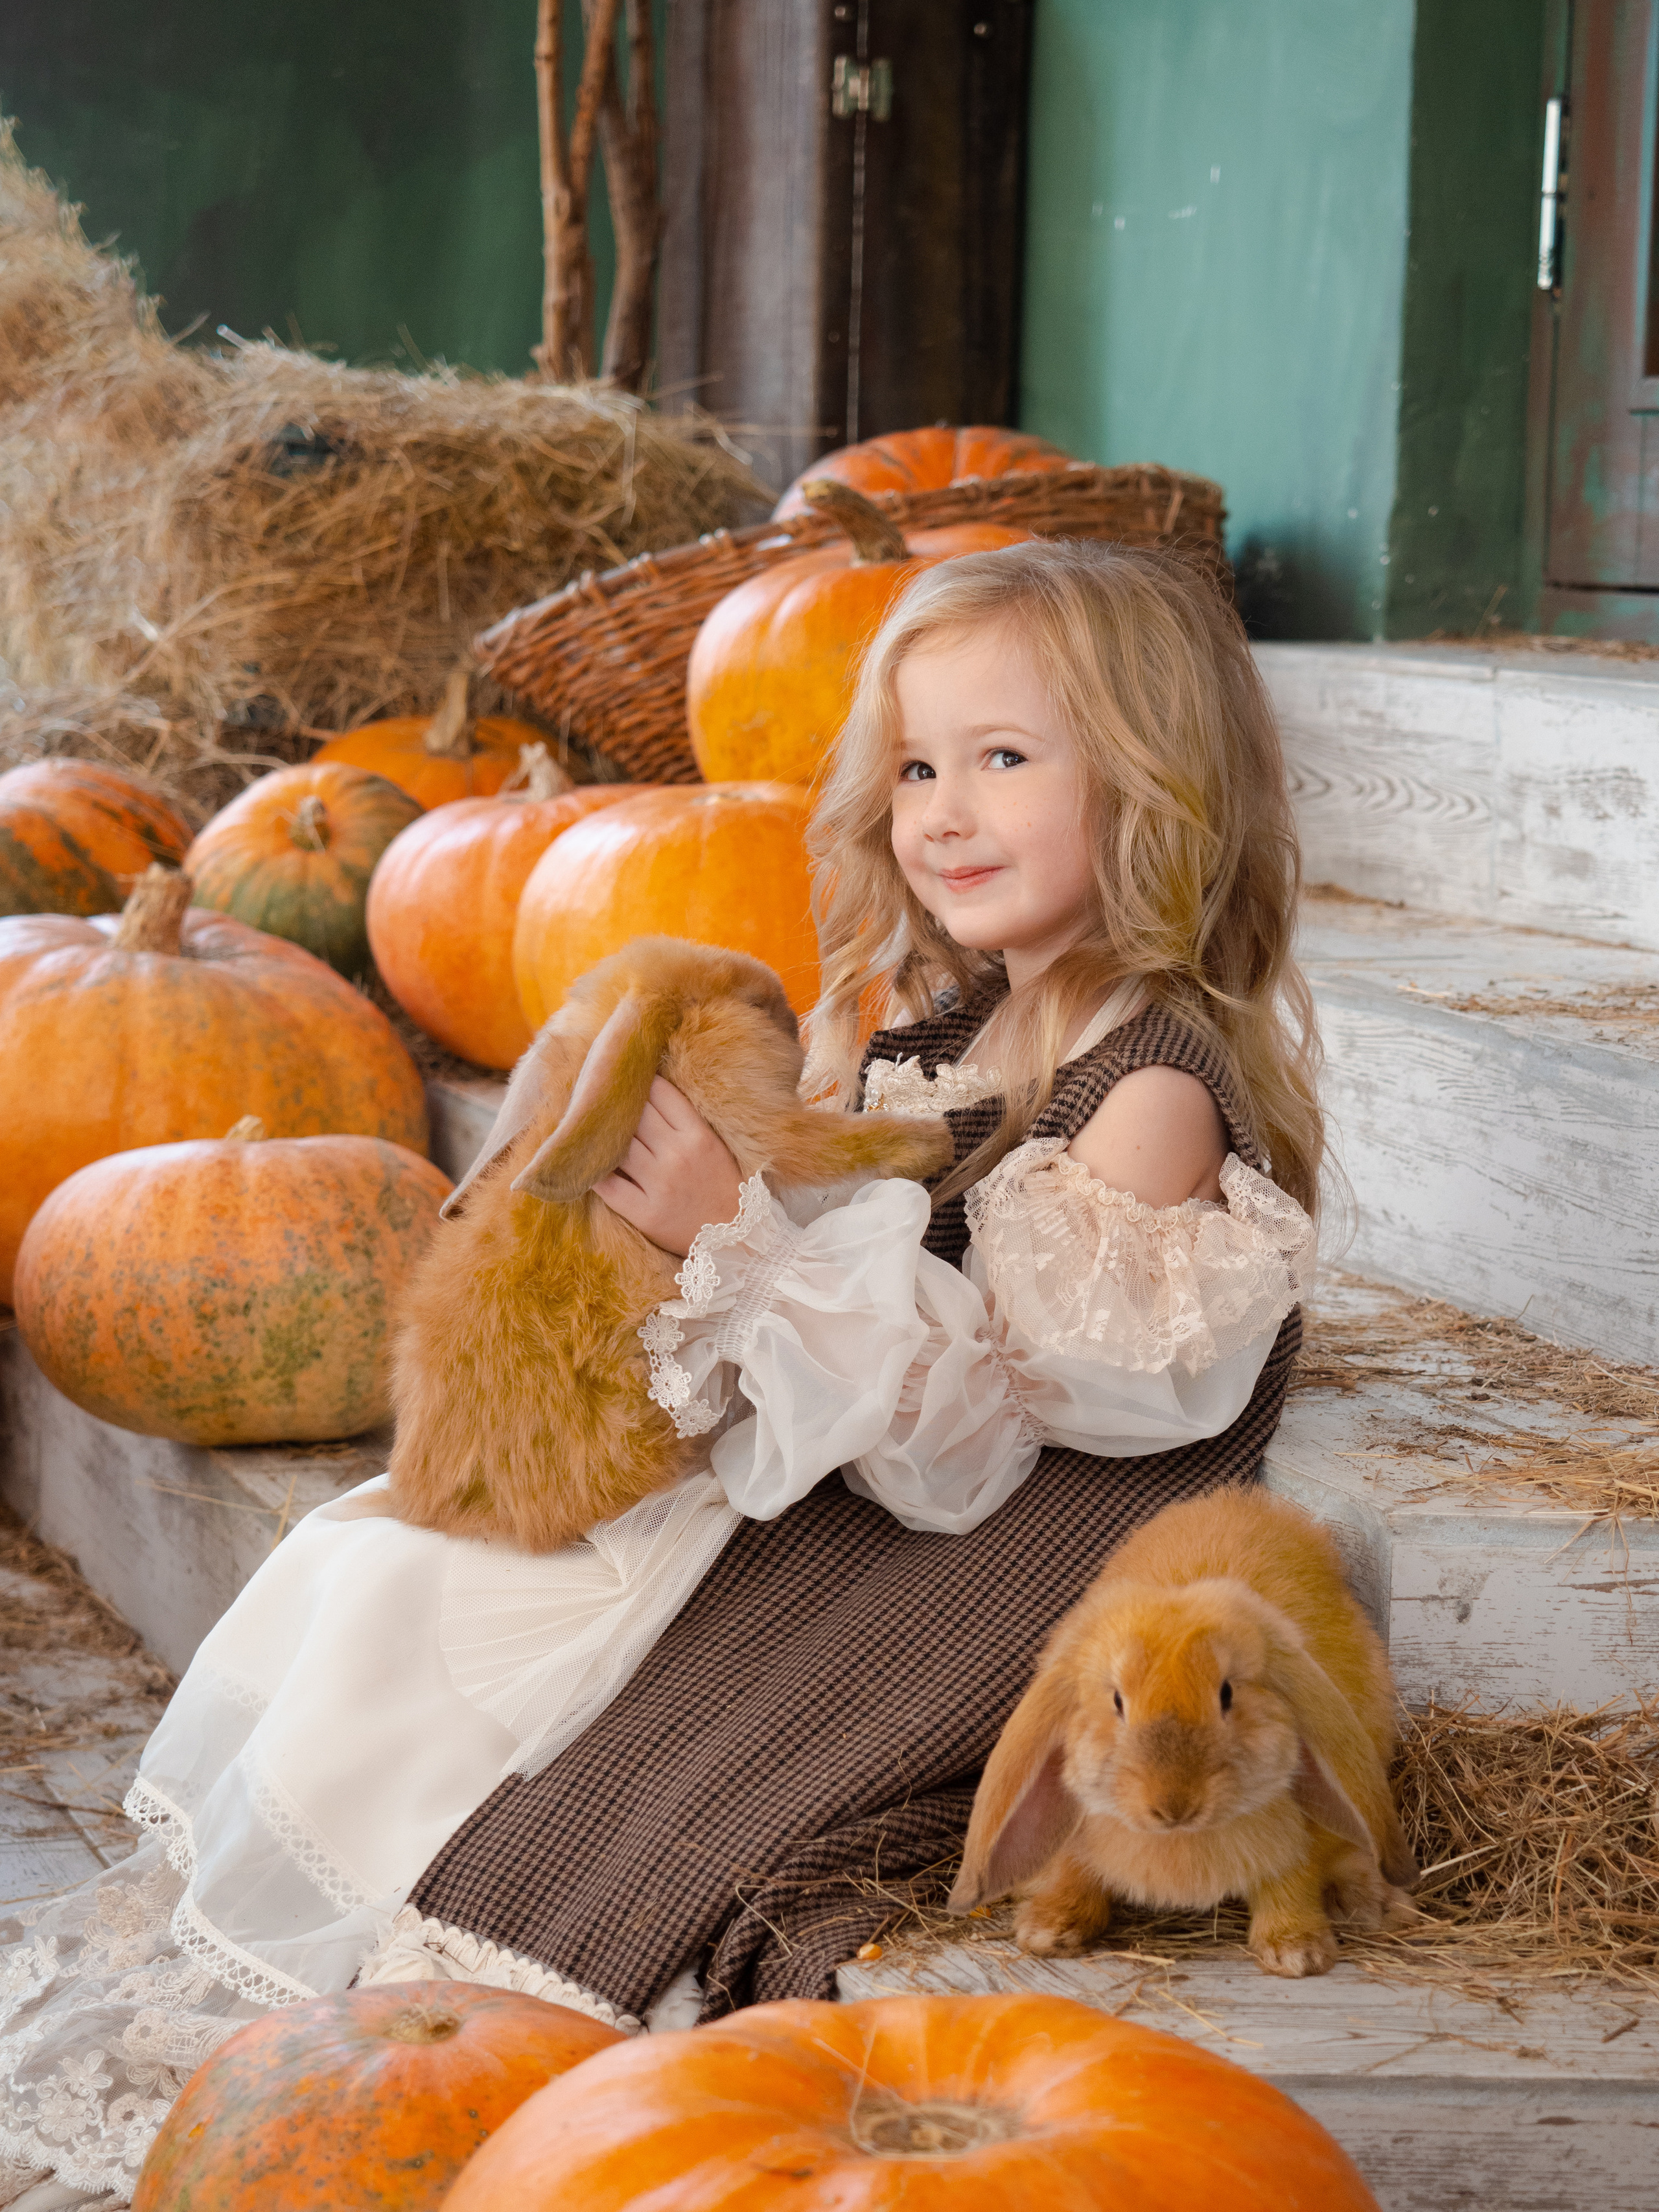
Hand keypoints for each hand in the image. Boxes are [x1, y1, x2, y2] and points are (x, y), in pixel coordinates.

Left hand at [594, 1077, 742, 1258]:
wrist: (737, 1240)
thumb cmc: (722, 1188)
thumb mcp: (715, 1146)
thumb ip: (686, 1121)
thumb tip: (647, 1090)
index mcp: (699, 1136)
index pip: (660, 1093)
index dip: (640, 1082)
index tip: (627, 1081)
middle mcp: (678, 1156)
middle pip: (634, 1115)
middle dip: (616, 1105)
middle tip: (600, 1098)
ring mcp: (660, 1185)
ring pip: (618, 1145)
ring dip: (601, 1136)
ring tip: (589, 1129)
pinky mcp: (645, 1213)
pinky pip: (608, 1185)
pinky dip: (593, 1172)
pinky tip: (585, 1164)